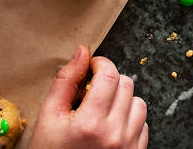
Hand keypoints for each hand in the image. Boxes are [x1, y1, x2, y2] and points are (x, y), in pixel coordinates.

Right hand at [31, 45, 147, 148]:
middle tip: (92, 92)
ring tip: (102, 110)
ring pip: (139, 103)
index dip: (101, 63)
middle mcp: (115, 135)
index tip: (92, 67)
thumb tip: (82, 52)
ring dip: (122, 100)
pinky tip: (110, 126)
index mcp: (90, 123)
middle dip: (109, 81)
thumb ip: (65, 81)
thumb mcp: (48, 118)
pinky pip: (144, 124)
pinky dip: (130, 119)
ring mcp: (129, 146)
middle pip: (126, 84)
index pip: (109, 75)